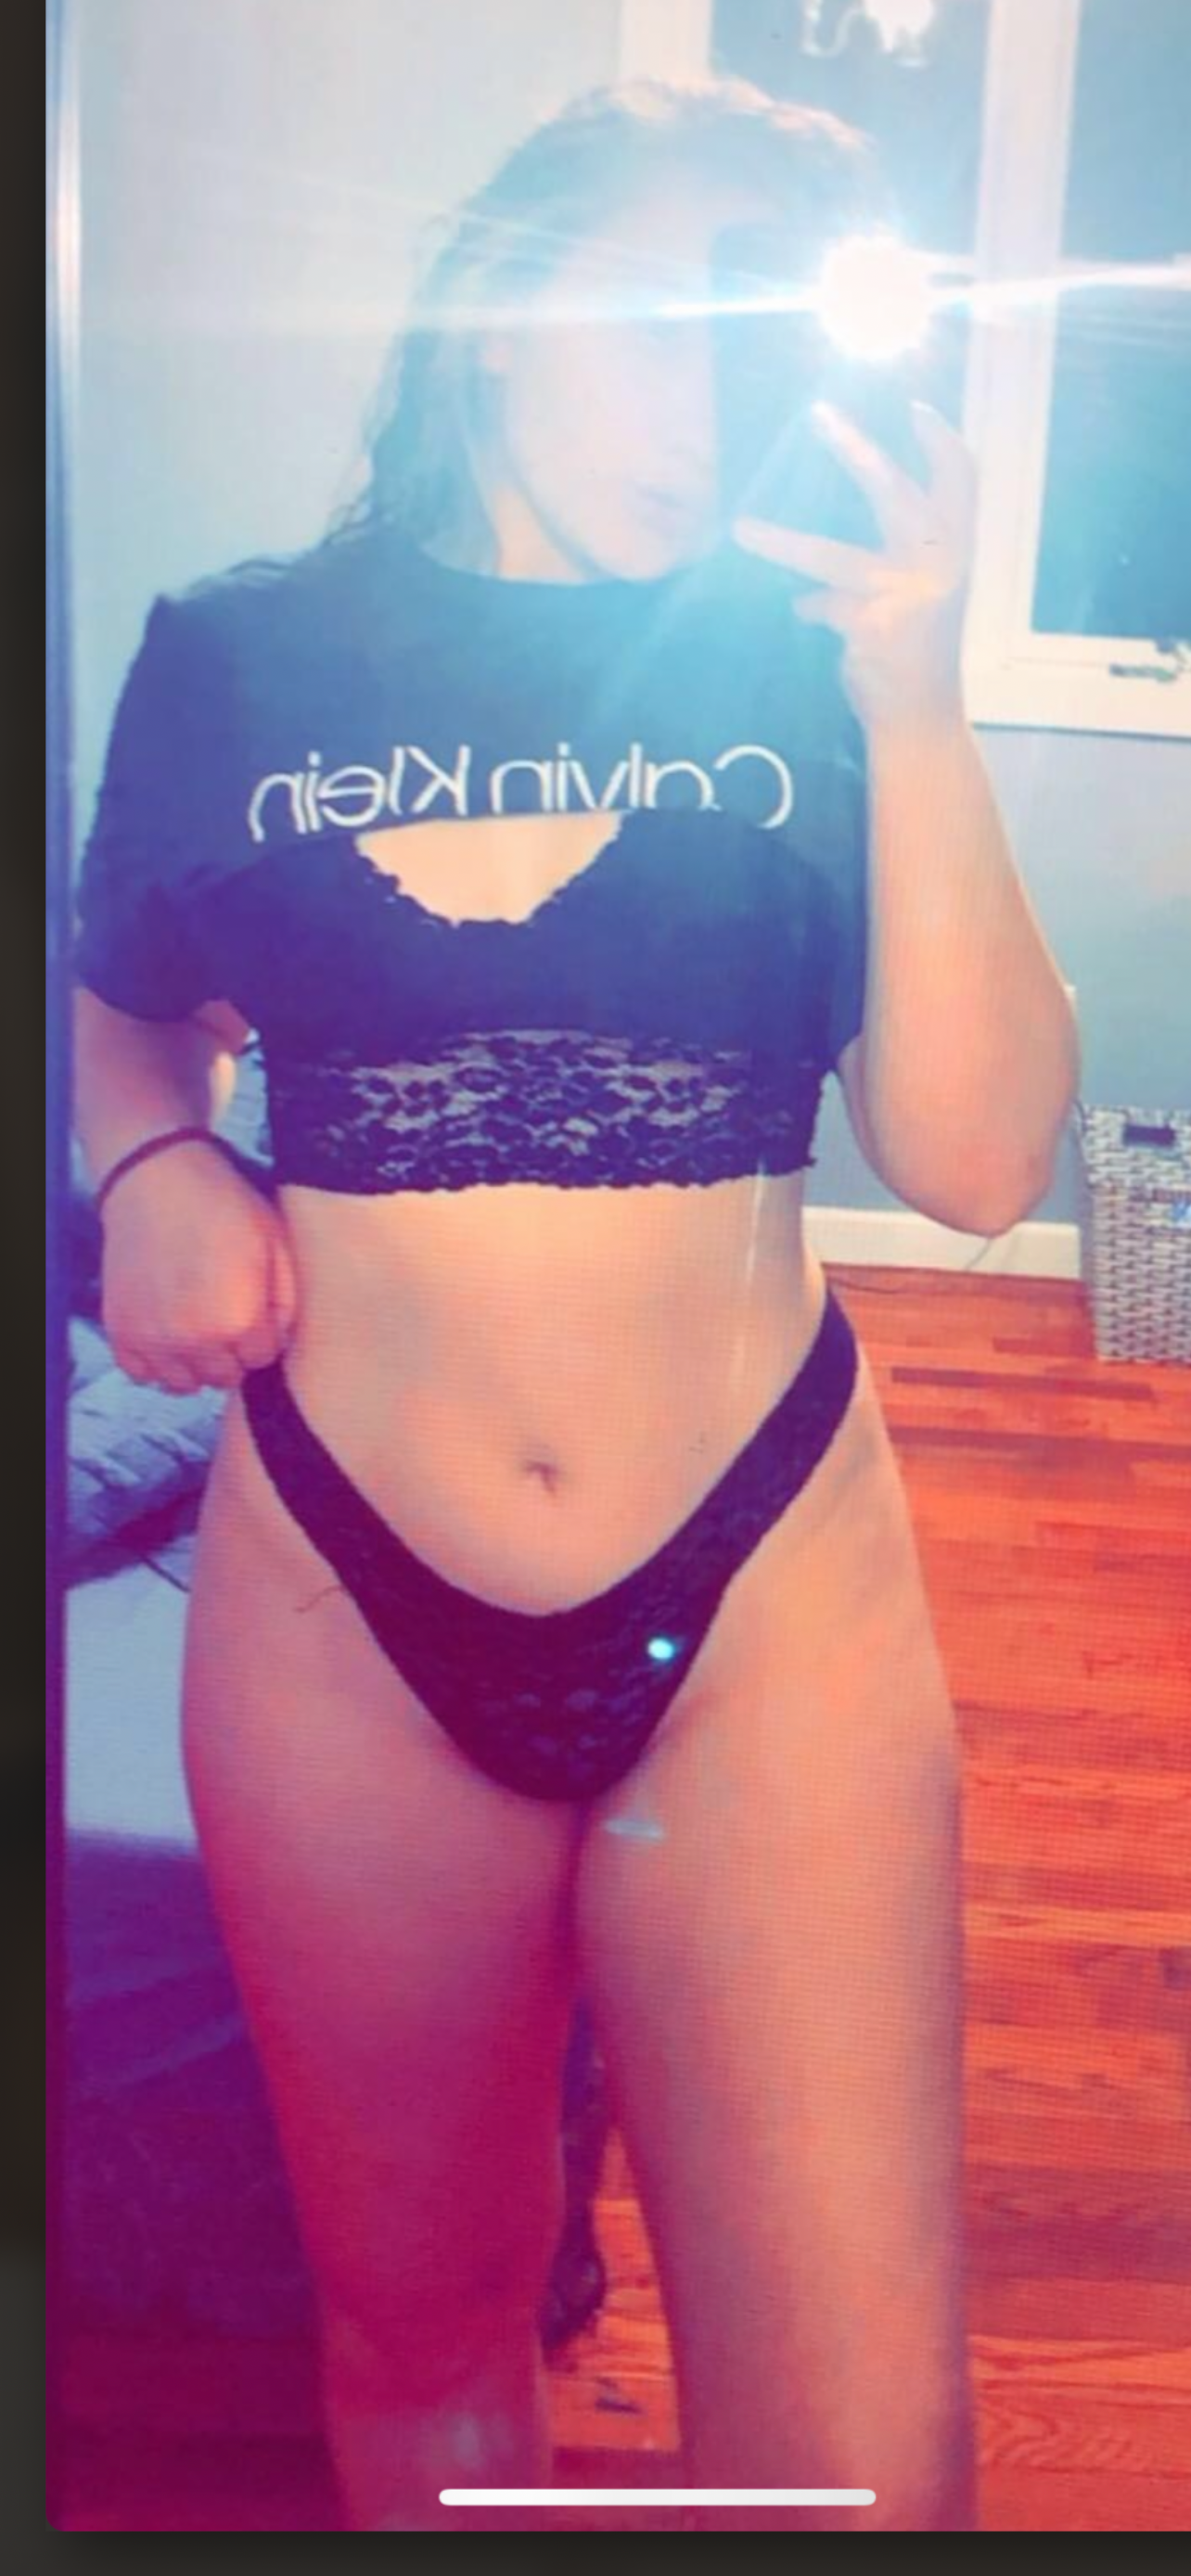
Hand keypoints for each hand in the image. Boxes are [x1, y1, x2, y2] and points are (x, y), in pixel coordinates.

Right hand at [100, 1141, 297, 1393]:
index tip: (253, 1308)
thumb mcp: (275, 1245)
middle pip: (224, 1377)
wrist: (156, 1177)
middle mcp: (193, 1341)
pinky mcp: (120, 1330)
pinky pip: (142, 1373)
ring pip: (183, 1384)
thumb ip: (287, 1303)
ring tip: (196, 1325)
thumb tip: (280, 1342)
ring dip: (194, 1362)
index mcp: (238, 1322)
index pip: (261, 1360)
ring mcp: (151, 1339)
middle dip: (231, 1351)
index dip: (262, 1334)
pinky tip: (166, 1331)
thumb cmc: (223, 1206)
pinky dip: (155, 1360)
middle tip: (224, 1313)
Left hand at [732, 398, 977, 733]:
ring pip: (830, 556)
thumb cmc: (917, 653)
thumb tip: (827, 532)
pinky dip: (808, 608)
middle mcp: (940, 565)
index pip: (960, 482)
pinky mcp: (872, 625)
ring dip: (780, 543)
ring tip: (740, 528)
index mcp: (956, 550)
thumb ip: (895, 558)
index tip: (917, 410)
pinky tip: (805, 613)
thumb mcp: (922, 595)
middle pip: (893, 492)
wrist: (920, 720)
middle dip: (853, 450)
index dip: (942, 444)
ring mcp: (906, 595)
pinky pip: (819, 605)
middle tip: (817, 415)